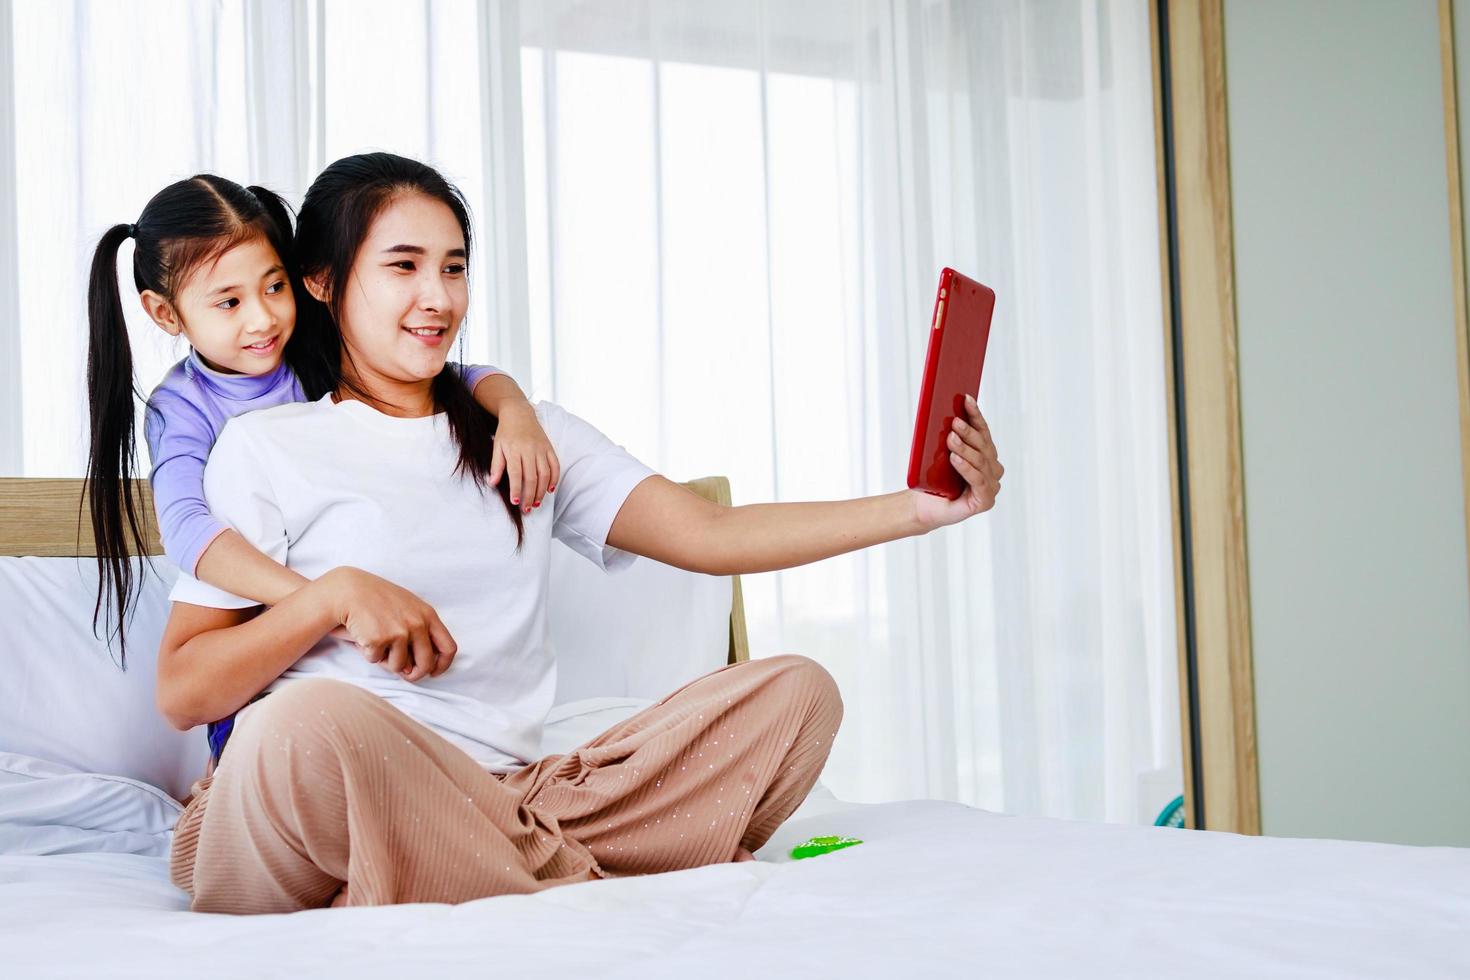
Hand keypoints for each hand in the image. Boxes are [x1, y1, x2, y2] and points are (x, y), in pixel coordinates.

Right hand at [319, 567, 457, 682]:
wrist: (349, 590)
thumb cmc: (378, 600)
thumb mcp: (408, 608)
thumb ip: (418, 634)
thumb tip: (413, 669)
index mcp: (428, 615)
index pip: (449, 648)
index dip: (442, 665)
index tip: (433, 672)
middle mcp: (417, 624)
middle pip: (426, 663)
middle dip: (415, 674)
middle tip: (405, 675)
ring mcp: (399, 632)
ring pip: (399, 666)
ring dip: (386, 660)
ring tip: (377, 640)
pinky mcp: (380, 639)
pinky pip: (376, 660)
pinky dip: (368, 653)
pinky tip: (364, 636)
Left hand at [489, 402, 560, 514]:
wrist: (519, 413)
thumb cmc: (506, 432)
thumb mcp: (497, 447)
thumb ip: (496, 465)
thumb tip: (492, 483)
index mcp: (514, 450)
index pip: (516, 474)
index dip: (517, 490)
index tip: (516, 502)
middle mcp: (529, 450)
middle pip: (532, 477)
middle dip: (530, 495)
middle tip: (527, 509)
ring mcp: (541, 449)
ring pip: (544, 474)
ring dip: (542, 491)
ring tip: (537, 502)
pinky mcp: (549, 448)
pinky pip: (555, 466)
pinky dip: (554, 479)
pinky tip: (550, 489)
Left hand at [910, 393, 1003, 530]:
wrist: (924, 506)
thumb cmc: (933, 479)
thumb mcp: (941, 453)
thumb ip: (951, 436)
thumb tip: (950, 413)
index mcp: (986, 455)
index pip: (983, 431)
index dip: (975, 415)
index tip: (966, 398)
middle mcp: (992, 470)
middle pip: (983, 445)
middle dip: (969, 432)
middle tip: (954, 421)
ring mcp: (991, 486)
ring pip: (981, 461)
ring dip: (965, 448)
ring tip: (950, 438)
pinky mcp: (985, 501)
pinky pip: (978, 480)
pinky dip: (966, 468)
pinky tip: (955, 458)